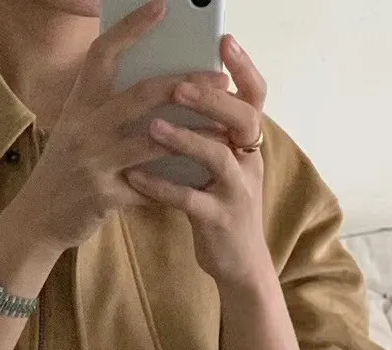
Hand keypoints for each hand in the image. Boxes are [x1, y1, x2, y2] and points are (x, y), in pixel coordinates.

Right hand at [14, 0, 230, 254]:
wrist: (36, 219)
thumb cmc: (63, 170)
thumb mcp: (75, 130)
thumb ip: (105, 108)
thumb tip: (154, 86)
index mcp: (79, 105)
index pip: (103, 54)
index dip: (131, 28)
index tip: (161, 7)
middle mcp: (84, 129)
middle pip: (140, 95)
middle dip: (184, 85)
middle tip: (218, 79)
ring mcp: (93, 163)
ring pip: (152, 142)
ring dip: (193, 136)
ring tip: (223, 130)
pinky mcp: (104, 196)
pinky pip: (150, 187)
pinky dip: (176, 182)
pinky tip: (201, 175)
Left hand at [124, 35, 273, 291]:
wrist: (239, 266)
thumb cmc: (221, 209)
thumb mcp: (220, 169)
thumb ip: (207, 137)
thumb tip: (173, 98)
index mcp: (248, 145)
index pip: (255, 97)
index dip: (244, 68)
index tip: (224, 41)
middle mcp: (248, 162)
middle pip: (242, 119)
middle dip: (211, 99)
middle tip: (179, 84)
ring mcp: (237, 192)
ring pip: (217, 156)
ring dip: (185, 138)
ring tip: (153, 126)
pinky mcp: (218, 221)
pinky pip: (189, 200)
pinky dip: (161, 187)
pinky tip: (137, 177)